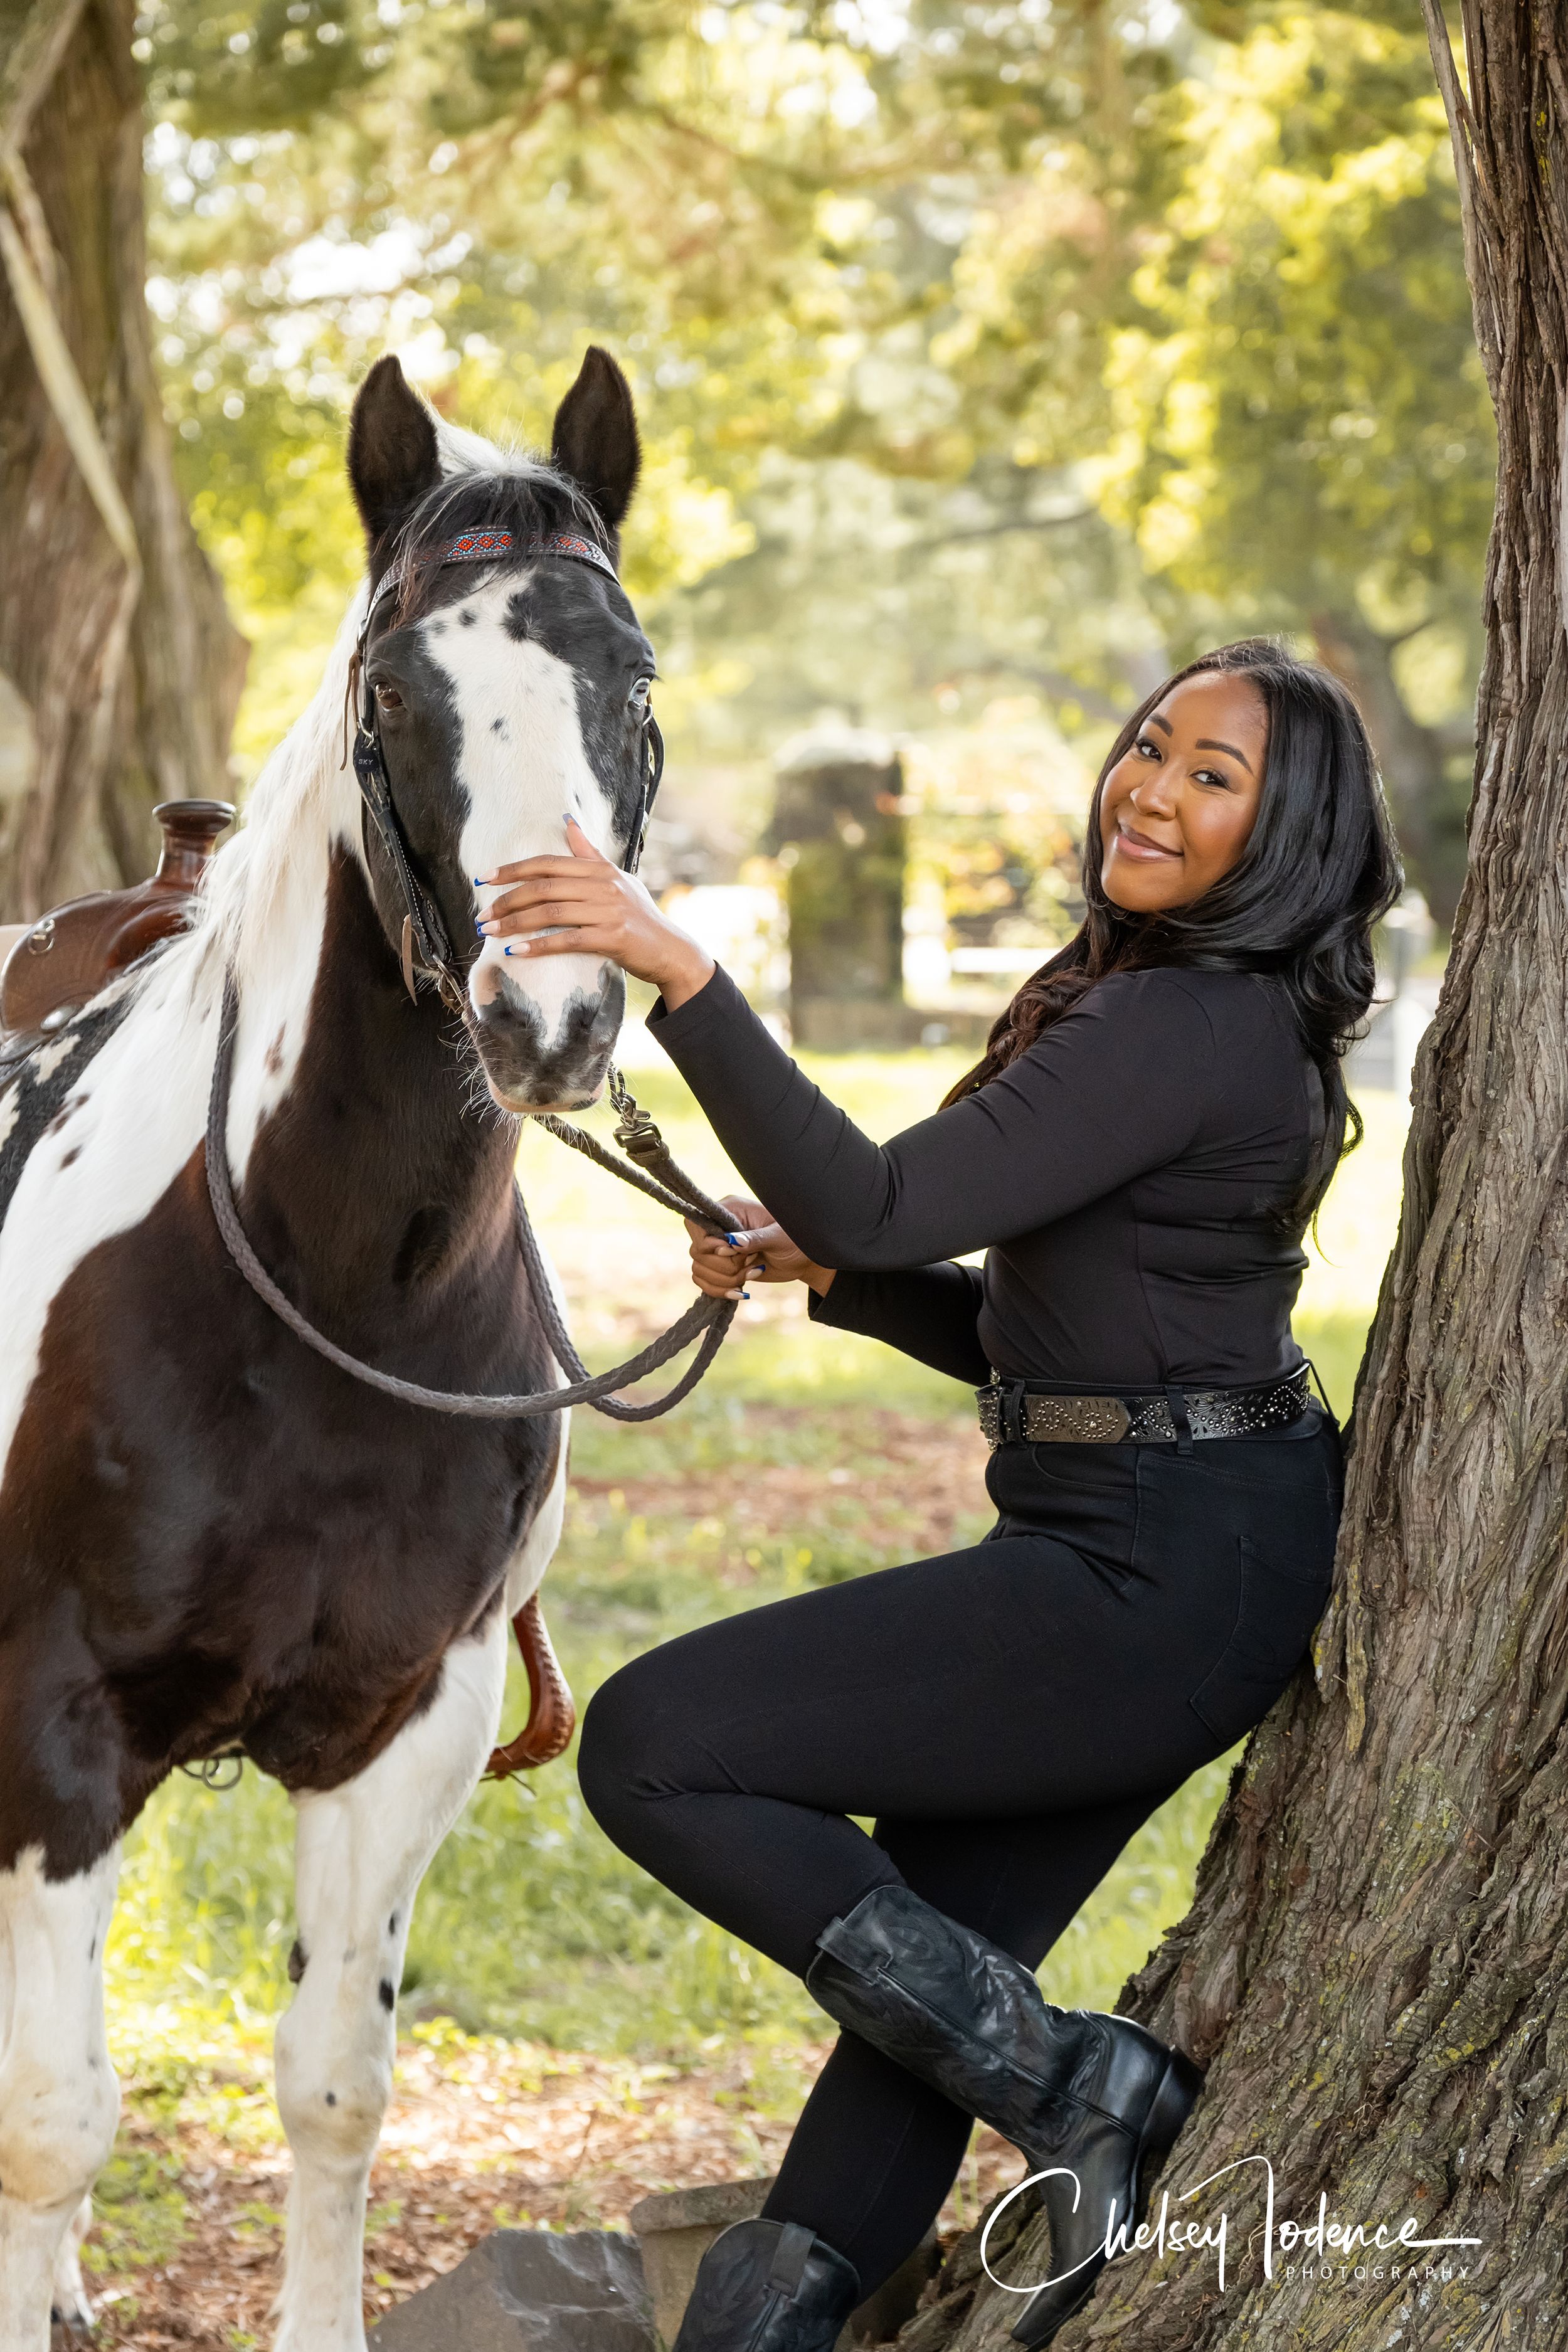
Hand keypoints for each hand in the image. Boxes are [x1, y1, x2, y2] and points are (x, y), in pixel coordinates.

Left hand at [476, 817, 716, 1009]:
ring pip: (551, 913)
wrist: (670, 950)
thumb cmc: (639, 915)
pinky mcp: (613, 938)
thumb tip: (567, 822)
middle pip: (544, 887)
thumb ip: (589, 854)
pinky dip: (539, 946)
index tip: (485, 878)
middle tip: (482, 916)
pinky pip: (567, 940)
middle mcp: (604, 886)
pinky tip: (517, 951)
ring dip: (515, 923)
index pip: (548, 863)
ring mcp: (609, 911)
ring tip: (490, 932)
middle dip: (507, 900)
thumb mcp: (617, 879)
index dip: (514, 869)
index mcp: (600, 870)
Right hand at [686, 1195, 835, 1300]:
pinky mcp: (721, 1267)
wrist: (803, 1259)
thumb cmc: (796, 1239)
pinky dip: (719, 1290)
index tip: (730, 1252)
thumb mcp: (779, 1237)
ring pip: (699, 1269)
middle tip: (751, 1263)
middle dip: (724, 1266)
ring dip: (725, 1280)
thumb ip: (755, 1238)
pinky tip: (740, 1292)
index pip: (697, 1225)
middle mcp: (720, 1228)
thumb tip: (731, 1242)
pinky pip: (703, 1282)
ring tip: (752, 1274)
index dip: (709, 1244)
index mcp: (731, 1210)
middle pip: (697, 1251)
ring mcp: (719, 1249)